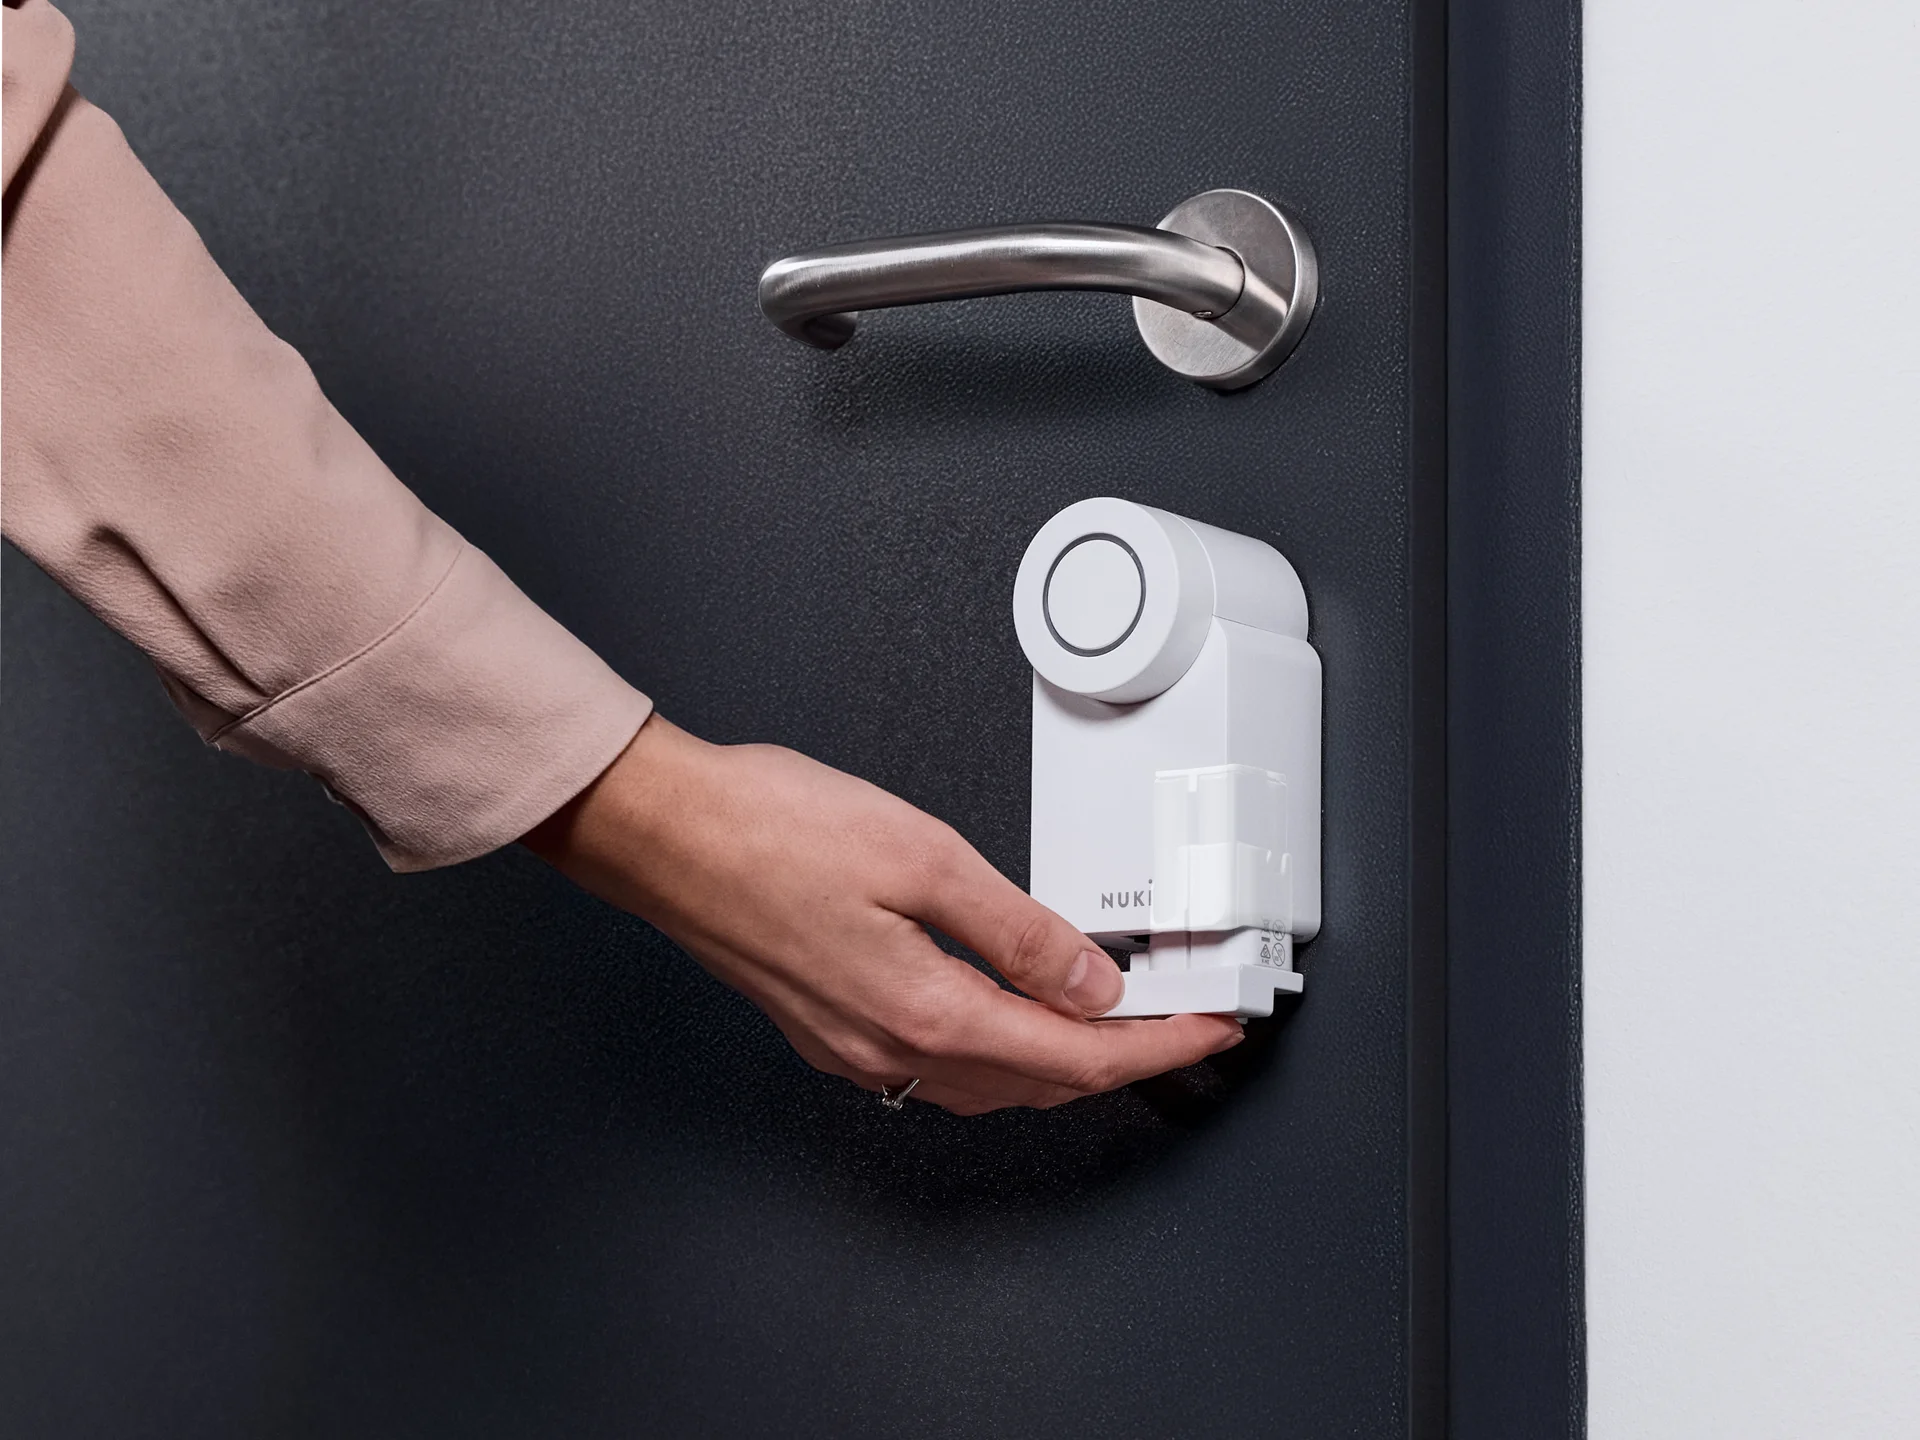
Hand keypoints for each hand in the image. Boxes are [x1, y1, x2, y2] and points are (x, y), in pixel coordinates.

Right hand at [522, 714, 1242, 1112]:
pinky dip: (998, 1051)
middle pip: (1039, 1083)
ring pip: (987, 1085)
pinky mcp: (826, 1029)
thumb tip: (1092, 983)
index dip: (1158, 1043)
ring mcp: (852, 1048)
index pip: (1079, 1054)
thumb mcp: (924, 856)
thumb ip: (1020, 930)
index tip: (1207, 1025)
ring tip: (1112, 1022)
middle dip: (1121, 1060)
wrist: (662, 832)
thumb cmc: (767, 829)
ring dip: (1059, 1064)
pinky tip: (1007, 1016)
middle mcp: (888, 1050)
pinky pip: (938, 1067)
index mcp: (926, 1010)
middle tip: (1178, 1020)